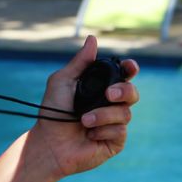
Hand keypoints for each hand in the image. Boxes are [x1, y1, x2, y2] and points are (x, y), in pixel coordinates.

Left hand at [30, 35, 138, 179]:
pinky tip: (89, 135)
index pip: (123, 76)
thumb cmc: (52, 112)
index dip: (130, 69)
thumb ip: (80, 62)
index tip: (129, 67)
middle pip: (132, 93)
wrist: (49, 142)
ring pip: (125, 113)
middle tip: (109, 94)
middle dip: (124, 91)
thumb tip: (93, 39)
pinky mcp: (115, 141)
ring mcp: (114, 124)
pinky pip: (120, 131)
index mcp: (101, 88)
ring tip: (83, 120)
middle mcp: (110, 105)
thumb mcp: (63, 82)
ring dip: (103, 115)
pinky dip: (103, 130)